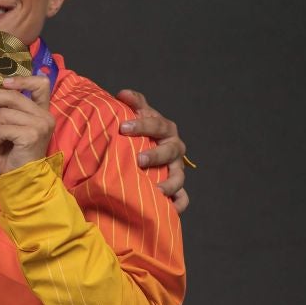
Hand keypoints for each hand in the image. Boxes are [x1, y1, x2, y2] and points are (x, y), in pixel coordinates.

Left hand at [0, 74, 53, 173]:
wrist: (22, 181)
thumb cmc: (14, 155)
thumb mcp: (12, 127)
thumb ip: (9, 109)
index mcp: (42, 112)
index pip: (41, 84)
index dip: (22, 78)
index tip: (3, 83)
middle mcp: (45, 116)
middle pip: (12, 95)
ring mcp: (40, 125)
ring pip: (2, 114)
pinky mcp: (31, 135)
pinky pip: (1, 128)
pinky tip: (0, 149)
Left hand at [117, 89, 188, 213]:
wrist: (144, 154)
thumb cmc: (139, 134)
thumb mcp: (137, 116)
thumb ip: (133, 103)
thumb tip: (123, 93)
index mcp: (165, 130)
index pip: (157, 124)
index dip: (142, 125)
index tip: (123, 127)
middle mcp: (174, 149)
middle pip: (170, 151)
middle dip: (156, 155)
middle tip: (138, 160)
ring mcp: (176, 170)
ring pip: (179, 178)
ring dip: (169, 184)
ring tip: (154, 191)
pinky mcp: (176, 190)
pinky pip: (182, 199)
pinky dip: (177, 205)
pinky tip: (167, 210)